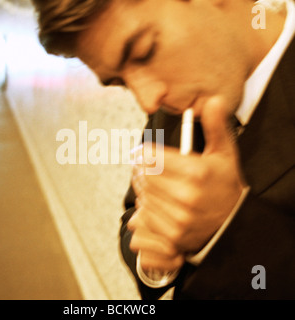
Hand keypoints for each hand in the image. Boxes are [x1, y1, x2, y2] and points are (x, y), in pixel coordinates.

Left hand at [128, 97, 246, 271]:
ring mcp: (179, 218)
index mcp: (196, 172)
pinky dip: (145, 207)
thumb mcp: (224, 153)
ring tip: (151, 183)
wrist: (232, 222)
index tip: (142, 153)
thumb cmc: (224, 183)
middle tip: (143, 167)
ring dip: (143, 188)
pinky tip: (154, 201)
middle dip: (141, 169)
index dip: (143, 153)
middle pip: (144, 176)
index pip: (151, 157)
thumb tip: (213, 101)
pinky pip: (145, 217)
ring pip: (143, 196)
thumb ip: (215, 127)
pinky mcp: (173, 235)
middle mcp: (186, 196)